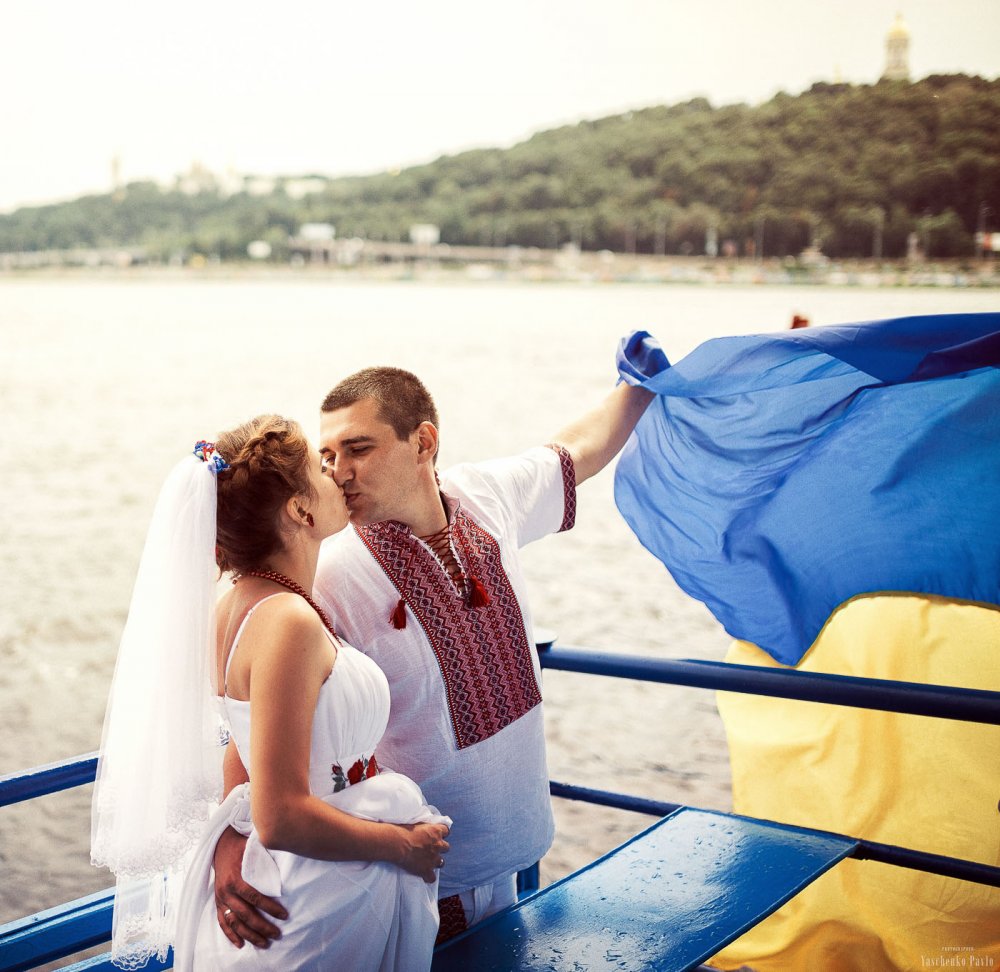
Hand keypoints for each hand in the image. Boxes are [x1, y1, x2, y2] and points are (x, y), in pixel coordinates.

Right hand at [213, 826, 287, 947]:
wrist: (220, 845)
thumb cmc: (242, 846)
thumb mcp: (253, 848)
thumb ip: (267, 855)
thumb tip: (287, 854)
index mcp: (236, 877)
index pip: (254, 897)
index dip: (269, 908)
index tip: (284, 915)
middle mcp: (226, 890)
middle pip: (245, 914)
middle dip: (262, 926)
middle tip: (277, 934)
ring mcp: (220, 898)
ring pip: (235, 922)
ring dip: (249, 935)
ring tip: (264, 943)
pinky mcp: (217, 902)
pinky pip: (222, 922)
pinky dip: (231, 934)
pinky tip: (241, 944)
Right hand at [395, 822, 450, 882]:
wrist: (397, 843)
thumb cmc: (404, 830)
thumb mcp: (418, 823)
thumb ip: (426, 827)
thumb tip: (426, 828)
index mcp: (436, 831)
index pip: (446, 831)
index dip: (441, 833)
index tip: (435, 835)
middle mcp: (438, 845)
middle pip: (446, 847)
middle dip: (440, 848)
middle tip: (430, 848)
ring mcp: (433, 859)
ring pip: (441, 862)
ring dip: (436, 862)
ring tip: (427, 861)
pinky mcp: (426, 870)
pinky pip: (432, 878)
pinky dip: (428, 877)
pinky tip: (423, 875)